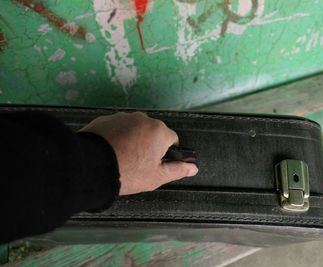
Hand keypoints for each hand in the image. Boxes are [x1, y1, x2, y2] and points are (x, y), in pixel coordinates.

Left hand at [80, 112, 197, 194]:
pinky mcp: (105, 119)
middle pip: (153, 132)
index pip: (172, 139)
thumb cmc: (127, 172)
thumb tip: (193, 167)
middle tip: (138, 163)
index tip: (157, 163)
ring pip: (134, 129)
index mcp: (159, 131)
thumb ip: (178, 170)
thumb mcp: (157, 176)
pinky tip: (110, 152)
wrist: (91, 167)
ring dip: (133, 140)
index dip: (166, 153)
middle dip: (149, 145)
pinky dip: (116, 137)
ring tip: (122, 158)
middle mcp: (143, 119)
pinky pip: (117, 128)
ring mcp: (123, 117)